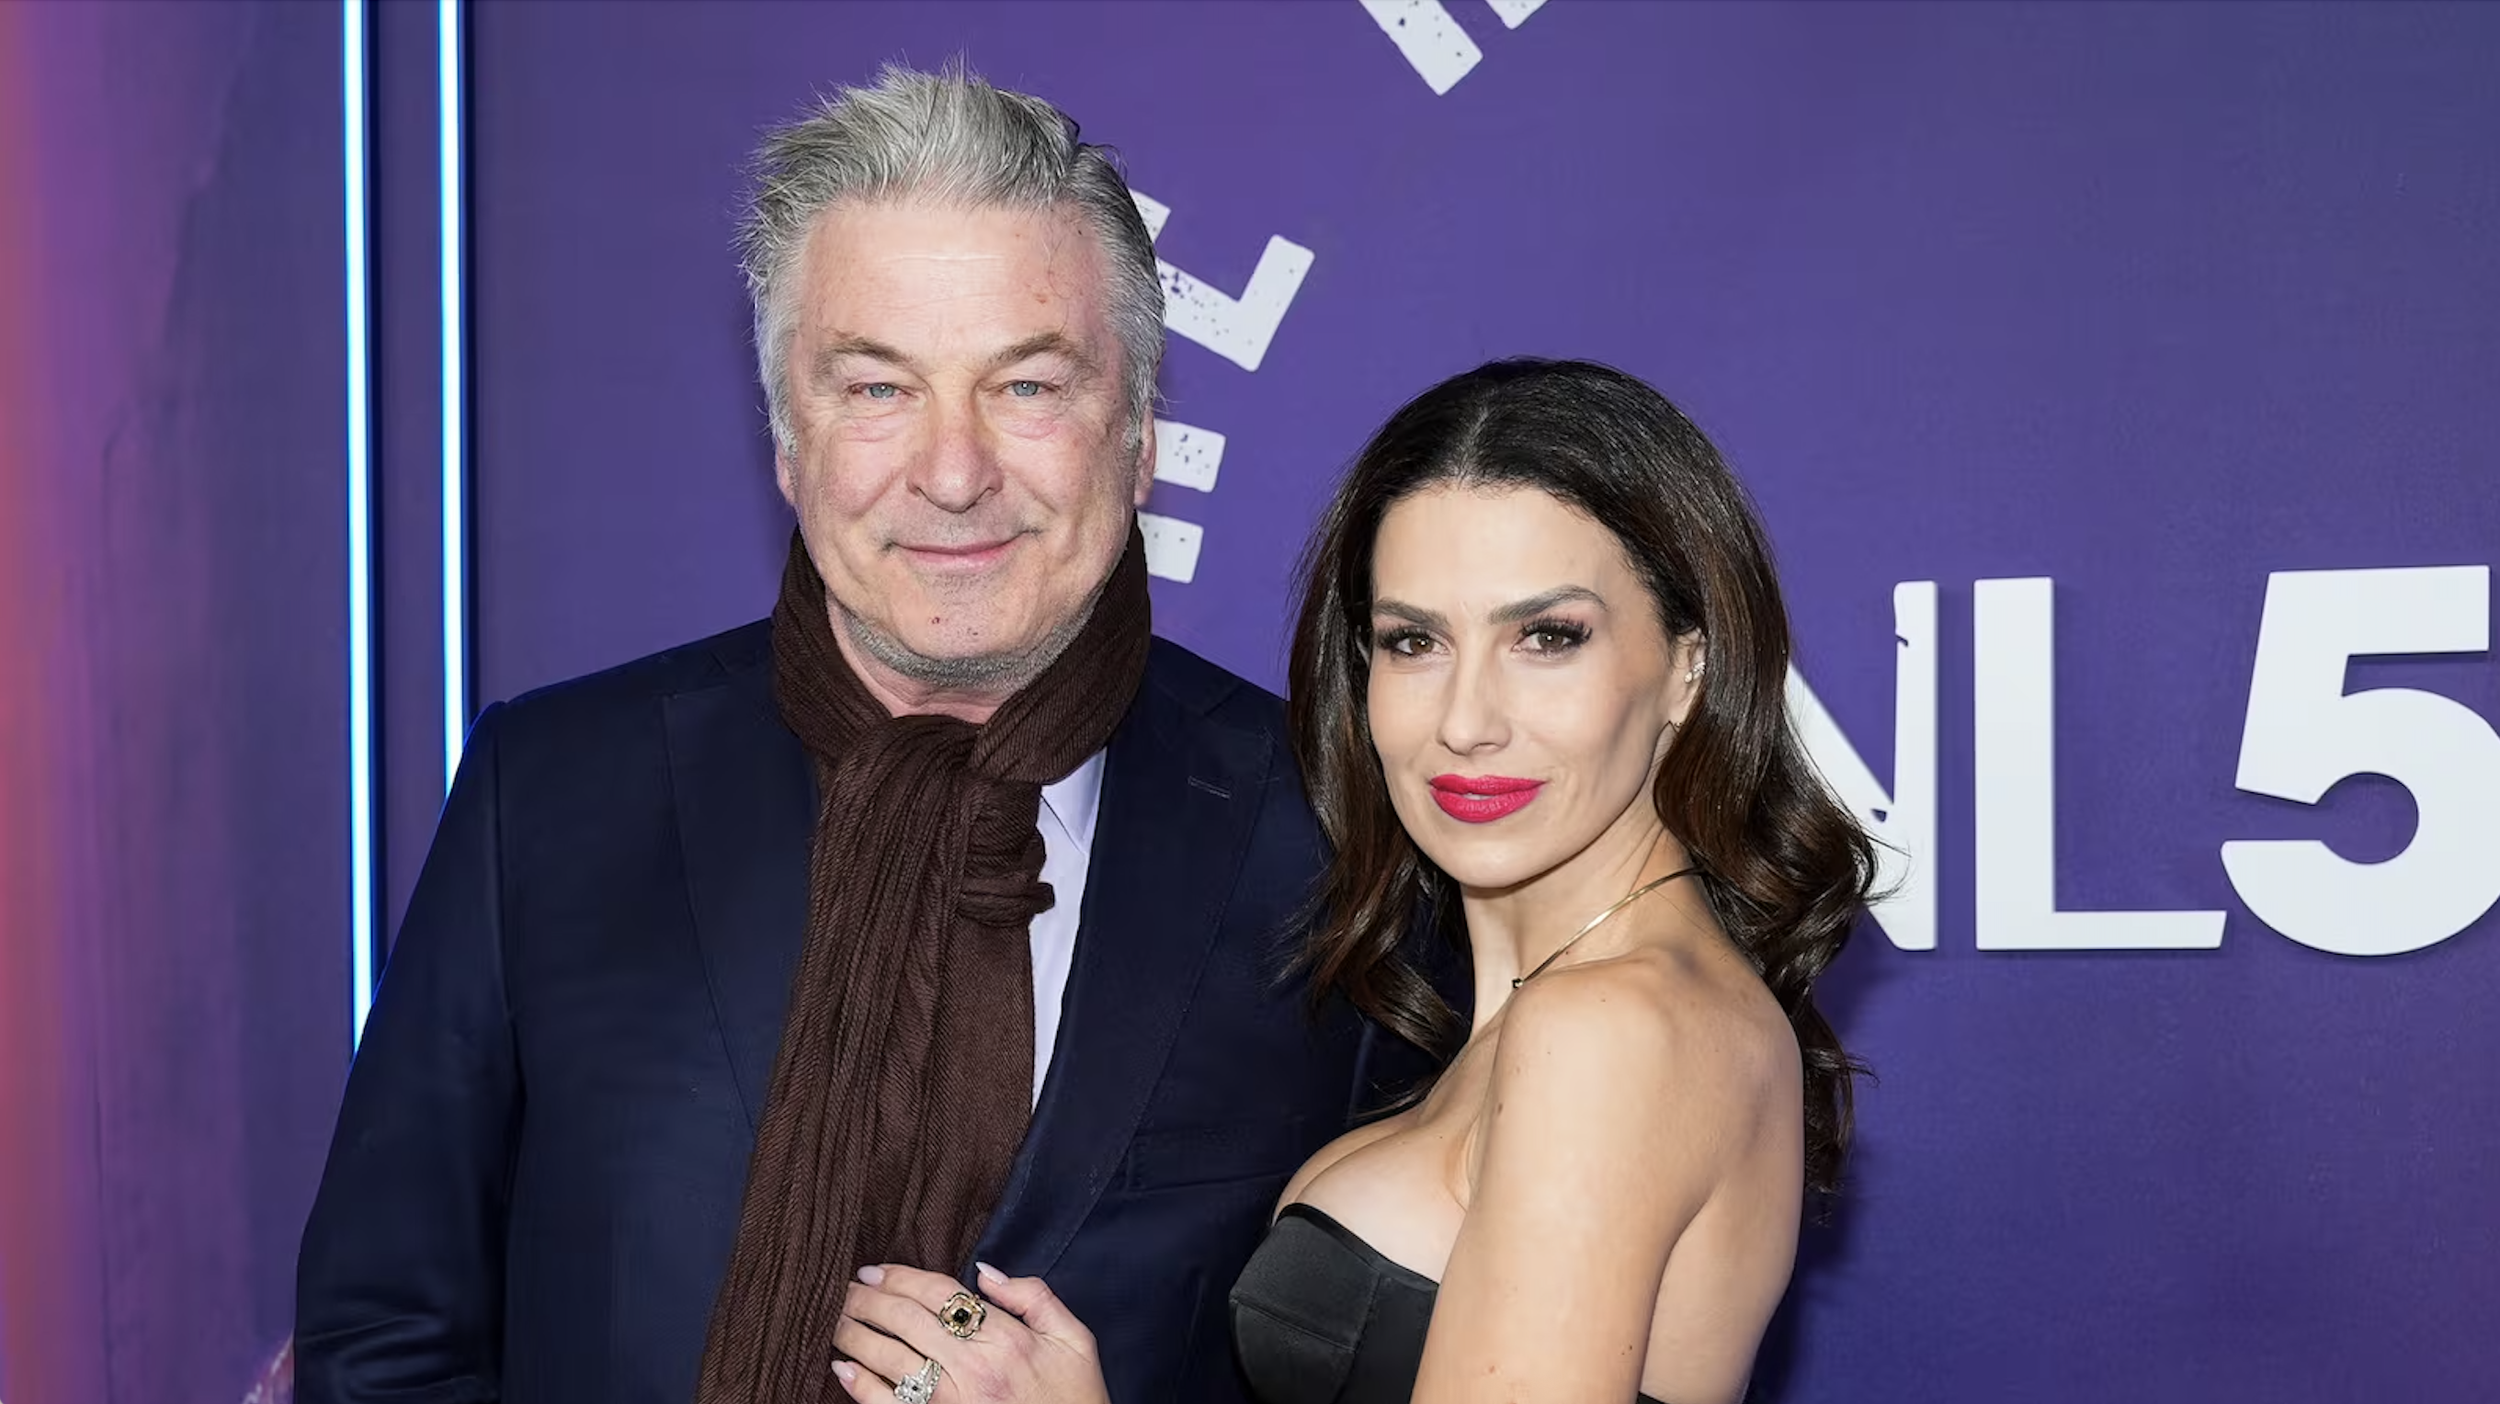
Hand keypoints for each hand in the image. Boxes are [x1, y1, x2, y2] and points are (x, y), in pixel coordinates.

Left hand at [832, 1260, 1108, 1403]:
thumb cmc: (1075, 1397)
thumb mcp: (1075, 1339)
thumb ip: (1035, 1297)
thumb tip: (986, 1272)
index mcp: (1007, 1338)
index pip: (941, 1294)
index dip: (901, 1277)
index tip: (874, 1269)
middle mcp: (975, 1368)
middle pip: (908, 1321)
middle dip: (869, 1300)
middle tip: (842, 1287)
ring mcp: (953, 1402)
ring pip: (893, 1358)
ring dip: (857, 1335)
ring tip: (835, 1319)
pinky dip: (863, 1387)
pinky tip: (842, 1370)